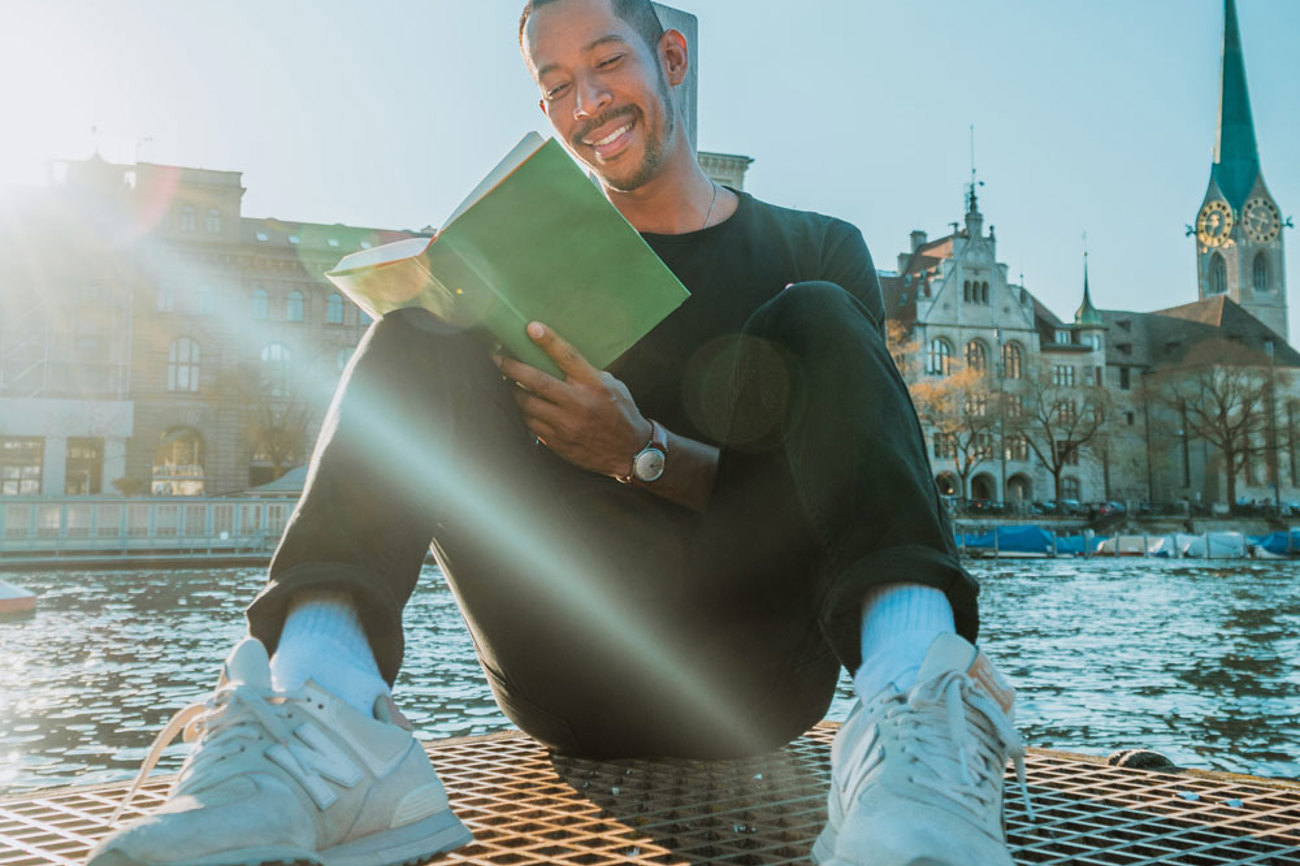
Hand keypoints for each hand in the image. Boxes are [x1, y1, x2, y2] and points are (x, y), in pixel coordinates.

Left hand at [495, 322, 650, 476]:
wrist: (628, 451)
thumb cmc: (620, 412)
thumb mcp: (612, 386)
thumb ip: (586, 373)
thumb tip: (557, 359)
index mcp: (594, 384)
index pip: (568, 357)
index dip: (548, 340)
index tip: (530, 327)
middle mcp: (578, 404)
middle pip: (537, 381)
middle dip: (512, 367)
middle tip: (497, 358)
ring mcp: (566, 425)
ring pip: (527, 404)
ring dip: (512, 391)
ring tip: (504, 381)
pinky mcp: (558, 442)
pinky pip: (530, 424)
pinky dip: (522, 412)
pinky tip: (519, 405)